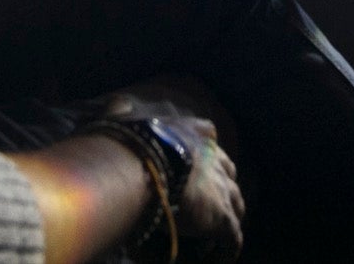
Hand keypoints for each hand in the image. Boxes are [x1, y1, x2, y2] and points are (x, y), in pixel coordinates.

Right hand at [96, 94, 243, 261]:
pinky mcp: (223, 218)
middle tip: (207, 199)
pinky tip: (217, 256)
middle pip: (229, 172)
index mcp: (192, 134)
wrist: (142, 167)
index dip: (205, 147)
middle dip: (221, 184)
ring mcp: (222, 188)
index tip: (197, 158)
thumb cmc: (130, 143)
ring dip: (228, 215)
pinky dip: (227, 248)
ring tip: (215, 231)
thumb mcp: (124, 118)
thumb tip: (116, 104)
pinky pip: (233, 238)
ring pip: (237, 204)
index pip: (208, 133)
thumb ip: (122, 111)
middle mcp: (213, 158)